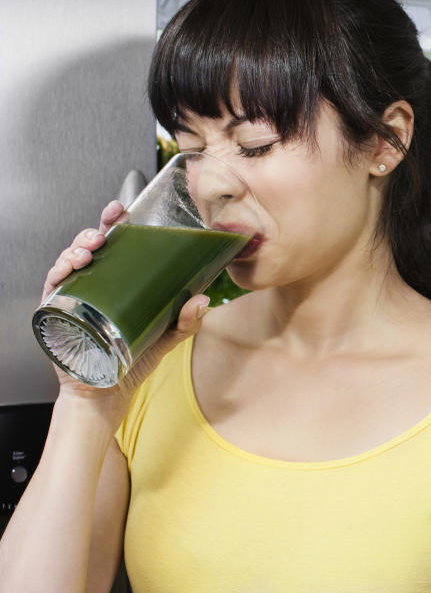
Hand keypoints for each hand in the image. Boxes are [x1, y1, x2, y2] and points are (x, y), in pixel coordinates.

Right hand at [43, 201, 210, 427]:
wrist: (108, 394)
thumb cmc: (133, 360)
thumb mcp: (167, 337)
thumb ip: (186, 321)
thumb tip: (203, 300)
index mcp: (118, 283)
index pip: (116, 246)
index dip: (115, 225)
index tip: (123, 211)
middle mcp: (94, 286)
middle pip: (90, 248)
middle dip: (95, 231)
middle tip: (107, 228)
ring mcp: (74, 298)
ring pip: (68, 262)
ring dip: (76, 249)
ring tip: (90, 249)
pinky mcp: (57, 315)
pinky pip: (51, 288)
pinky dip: (58, 273)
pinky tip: (69, 269)